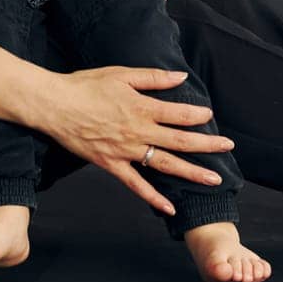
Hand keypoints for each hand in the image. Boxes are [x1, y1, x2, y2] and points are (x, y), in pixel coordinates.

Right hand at [38, 67, 232, 214]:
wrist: (54, 105)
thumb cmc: (85, 85)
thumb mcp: (121, 74)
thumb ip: (153, 77)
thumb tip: (181, 77)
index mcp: (141, 107)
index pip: (179, 114)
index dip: (198, 116)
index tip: (210, 117)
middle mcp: (138, 132)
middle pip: (180, 141)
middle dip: (207, 145)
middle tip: (228, 148)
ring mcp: (125, 151)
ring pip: (165, 165)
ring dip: (191, 173)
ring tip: (213, 180)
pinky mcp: (111, 164)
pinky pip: (136, 184)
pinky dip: (153, 197)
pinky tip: (169, 207)